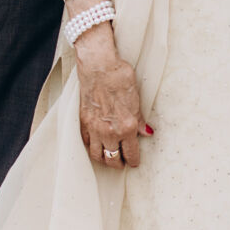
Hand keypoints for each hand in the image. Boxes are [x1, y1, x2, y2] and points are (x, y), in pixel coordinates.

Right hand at [74, 24, 144, 167]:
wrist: (98, 66)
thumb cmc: (119, 77)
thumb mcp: (136, 97)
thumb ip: (139, 119)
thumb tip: (146, 132)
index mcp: (126, 127)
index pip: (130, 154)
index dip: (133, 161)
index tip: (134, 163)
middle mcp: (110, 132)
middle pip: (113, 159)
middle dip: (119, 164)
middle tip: (122, 163)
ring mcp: (94, 128)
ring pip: (97, 155)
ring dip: (104, 160)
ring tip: (108, 158)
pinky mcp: (82, 122)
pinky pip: (86, 143)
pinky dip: (91, 147)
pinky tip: (96, 145)